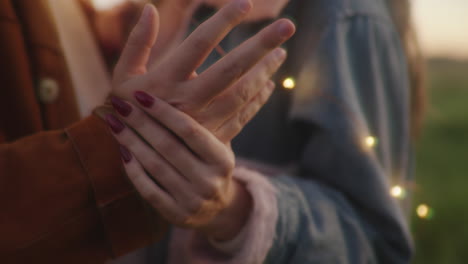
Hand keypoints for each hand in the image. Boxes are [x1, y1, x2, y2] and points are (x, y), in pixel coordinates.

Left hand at [105, 88, 273, 238]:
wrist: (217, 207)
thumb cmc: (210, 163)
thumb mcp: (217, 142)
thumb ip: (204, 117)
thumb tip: (185, 75)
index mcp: (222, 160)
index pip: (189, 131)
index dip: (163, 112)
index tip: (140, 94)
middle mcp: (210, 182)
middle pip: (168, 147)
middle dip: (140, 123)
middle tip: (117, 102)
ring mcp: (192, 201)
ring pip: (155, 167)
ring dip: (130, 141)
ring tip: (112, 121)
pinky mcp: (176, 215)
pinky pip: (148, 190)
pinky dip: (133, 169)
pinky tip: (120, 149)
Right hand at [111, 0, 294, 142]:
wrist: (133, 157)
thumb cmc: (126, 110)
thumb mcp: (123, 75)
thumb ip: (137, 42)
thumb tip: (151, 8)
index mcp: (165, 79)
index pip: (199, 43)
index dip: (223, 21)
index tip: (244, 3)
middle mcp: (187, 100)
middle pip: (231, 68)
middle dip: (261, 45)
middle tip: (287, 26)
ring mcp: (203, 122)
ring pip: (242, 93)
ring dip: (265, 71)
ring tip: (281, 53)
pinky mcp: (212, 139)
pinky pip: (242, 116)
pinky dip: (258, 99)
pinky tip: (270, 84)